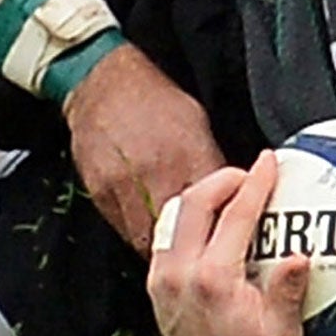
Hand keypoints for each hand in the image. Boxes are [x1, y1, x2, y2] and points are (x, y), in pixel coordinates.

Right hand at [62, 45, 225, 253]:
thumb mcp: (196, 123)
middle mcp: (155, 172)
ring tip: (179, 251)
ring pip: (151, 239)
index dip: (226, 224)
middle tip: (206, 251)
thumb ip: (212, 161)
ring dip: (167, 249)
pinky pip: (124, 230)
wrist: (101, 84)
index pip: (216, 205)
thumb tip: (234, 193)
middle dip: (196, 245)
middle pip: (183, 231)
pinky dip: (140, 236)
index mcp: (186, 153)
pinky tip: (151, 232)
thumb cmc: (153, 100)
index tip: (232, 235)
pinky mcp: (101, 193)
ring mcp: (124, 185)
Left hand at [145, 151, 310, 335]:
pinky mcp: (156, 284)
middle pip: (197, 201)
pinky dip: (188, 216)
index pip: (236, 215)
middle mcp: (180, 273)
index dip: (255, 183)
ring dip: (203, 195)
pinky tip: (209, 219)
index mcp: (214, 280)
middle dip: (225, 178)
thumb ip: (287, 293)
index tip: (269, 162)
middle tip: (249, 173)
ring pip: (176, 213)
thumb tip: (298, 256)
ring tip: (230, 192)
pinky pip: (167, 233)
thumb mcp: (284, 335)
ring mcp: (163, 277)